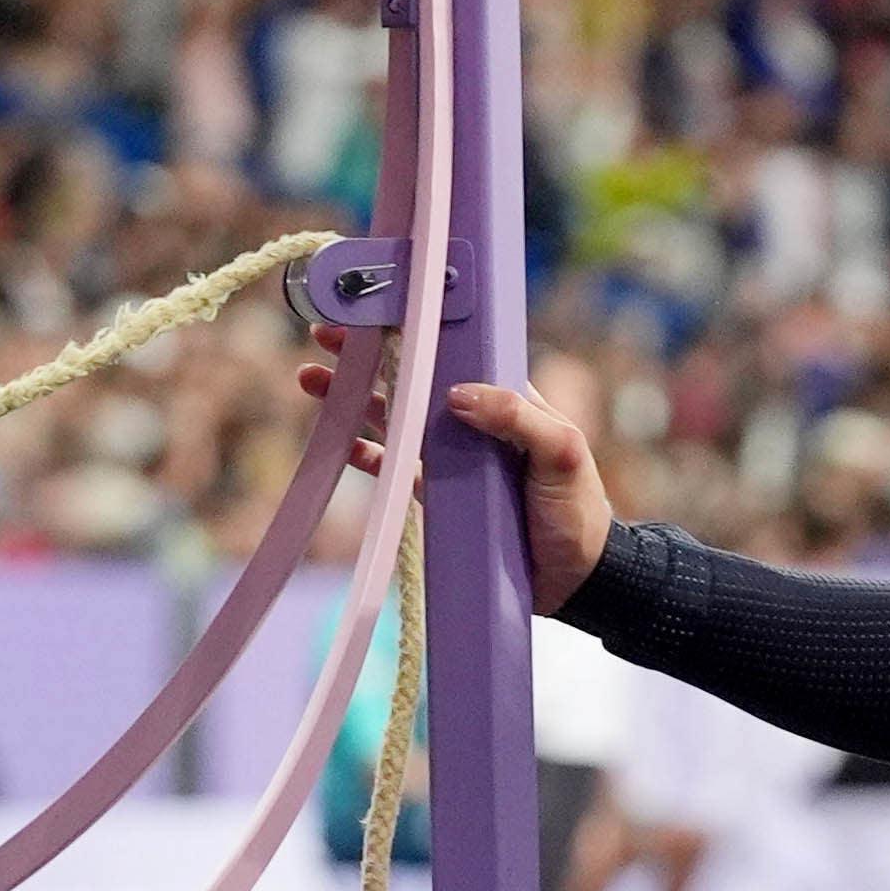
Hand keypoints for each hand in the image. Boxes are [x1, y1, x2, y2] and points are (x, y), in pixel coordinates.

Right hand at [297, 329, 610, 613]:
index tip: (374, 311)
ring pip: (392, 418)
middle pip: (410, 378)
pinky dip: (364, 456)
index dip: (412, 330)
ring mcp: (450, 457)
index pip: (451, 352)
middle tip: (325, 336)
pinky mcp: (436, 495)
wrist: (576, 580)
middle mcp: (471, 421)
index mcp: (503, 397)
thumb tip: (456, 393)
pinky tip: (336, 443)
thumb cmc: (577, 508)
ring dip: (353, 399)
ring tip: (312, 379)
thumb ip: (518, 417)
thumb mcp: (561, 452)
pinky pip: (392, 469)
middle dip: (367, 355)